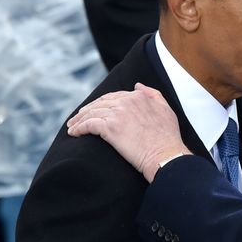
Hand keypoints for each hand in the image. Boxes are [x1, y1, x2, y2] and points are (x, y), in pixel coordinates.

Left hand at [67, 83, 189, 182]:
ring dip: (79, 120)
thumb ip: (153, 95)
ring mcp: (118, 114)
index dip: (102, 103)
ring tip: (73, 126)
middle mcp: (127, 102)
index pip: (113, 96)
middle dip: (86, 110)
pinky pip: (88, 125)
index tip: (95, 110)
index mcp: (139, 96)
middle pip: (99, 103)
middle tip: (77, 118)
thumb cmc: (168, 137)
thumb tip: (137, 86)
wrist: (165, 155)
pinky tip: (74, 133)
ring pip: (91, 113)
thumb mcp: (166, 110)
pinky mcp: (110, 128)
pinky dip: (79, 128)